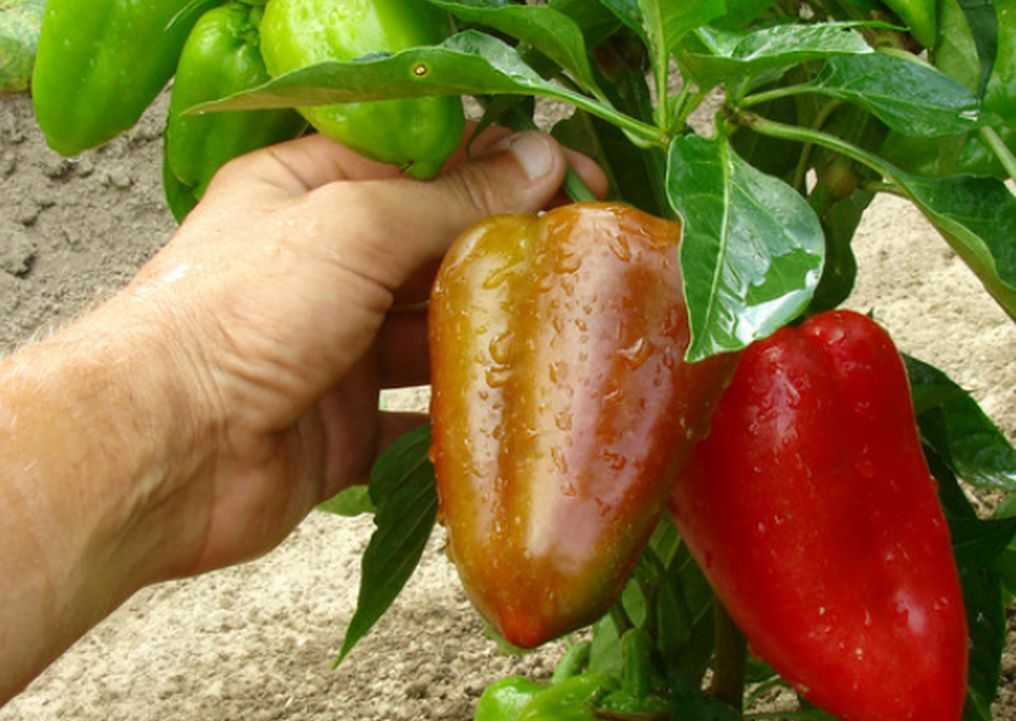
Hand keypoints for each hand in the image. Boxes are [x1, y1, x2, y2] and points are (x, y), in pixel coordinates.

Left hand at [123, 129, 605, 577]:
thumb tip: (539, 161)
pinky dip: (456, 423)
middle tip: (586, 261)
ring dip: (488, 341)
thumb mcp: (355, 226)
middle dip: (504, 257)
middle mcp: (321, 267)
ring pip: (432, 339)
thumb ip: (451, 198)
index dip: (500, 169)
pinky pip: (414, 422)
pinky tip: (509, 413)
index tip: (573, 180)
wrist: (162, 450)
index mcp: (309, 192)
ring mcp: (332, 351)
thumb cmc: (239, 313)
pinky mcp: (341, 428)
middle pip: (434, 252)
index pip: (423, 164)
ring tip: (562, 337)